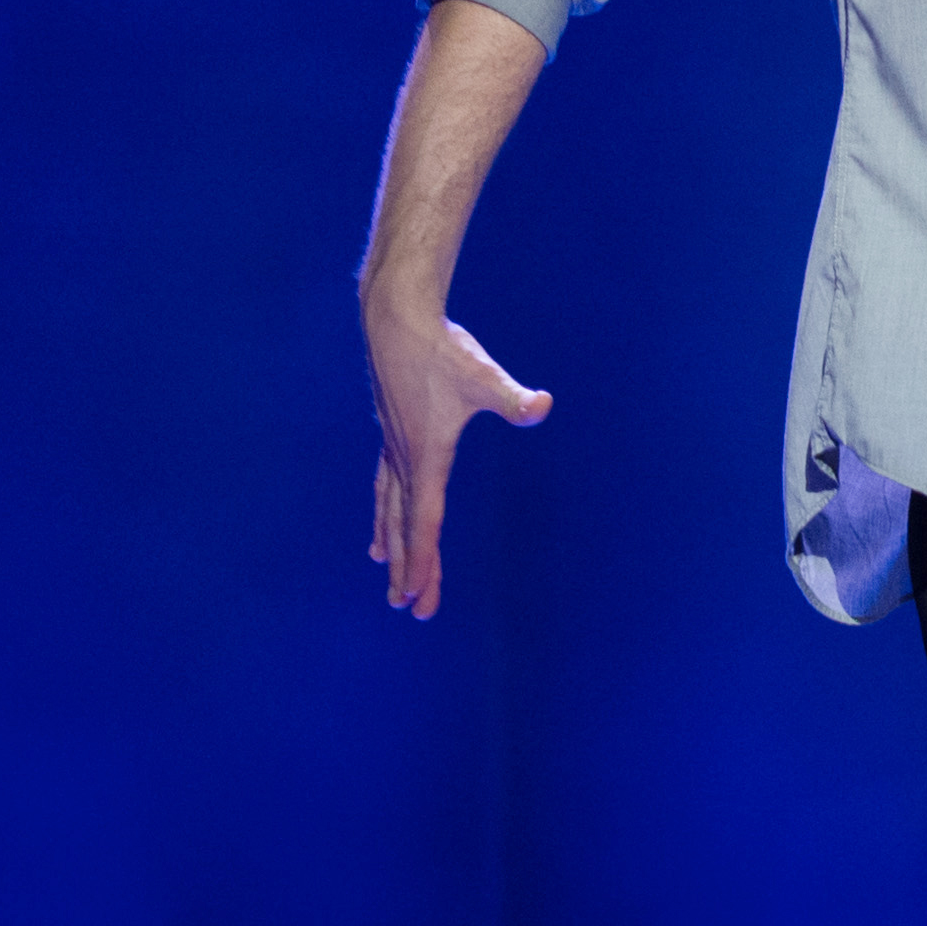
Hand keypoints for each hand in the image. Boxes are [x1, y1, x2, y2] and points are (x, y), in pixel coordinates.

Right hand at [367, 298, 551, 619]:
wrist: (396, 318)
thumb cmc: (441, 350)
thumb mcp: (482, 376)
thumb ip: (513, 398)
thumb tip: (543, 405)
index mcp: (426, 457)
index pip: (425, 523)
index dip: (423, 563)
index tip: (417, 598)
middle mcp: (404, 457)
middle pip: (405, 525)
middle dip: (408, 568)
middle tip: (408, 608)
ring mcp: (394, 445)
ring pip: (389, 505)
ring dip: (391, 540)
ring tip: (385, 568)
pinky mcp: (392, 431)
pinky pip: (384, 482)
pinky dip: (384, 506)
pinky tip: (383, 513)